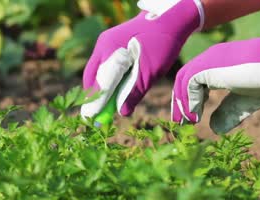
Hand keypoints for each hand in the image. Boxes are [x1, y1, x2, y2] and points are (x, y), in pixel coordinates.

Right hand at [81, 0, 203, 118]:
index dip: (96, 104)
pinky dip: (102, 79)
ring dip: (98, 88)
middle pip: (92, 78)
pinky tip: (111, 88)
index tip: (91, 120)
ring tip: (104, 105)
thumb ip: (134, 93)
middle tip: (97, 115)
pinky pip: (99, 65)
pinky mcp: (106, 43)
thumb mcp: (151, 73)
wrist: (167, 19)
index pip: (101, 85)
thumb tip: (122, 112)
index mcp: (114, 53)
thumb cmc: (161, 45)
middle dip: (93, 97)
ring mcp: (103, 43)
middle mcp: (103, 46)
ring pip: (94, 72)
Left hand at [171, 22, 259, 133]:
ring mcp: (208, 60)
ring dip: (183, 103)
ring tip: (188, 122)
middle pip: (183, 79)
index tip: (191, 118)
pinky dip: (190, 100)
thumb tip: (213, 128)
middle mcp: (210, 58)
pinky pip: (189, 83)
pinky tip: (196, 114)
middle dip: (180, 102)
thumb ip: (228, 112)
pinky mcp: (209, 66)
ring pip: (183, 81)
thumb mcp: (245, 101)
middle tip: (181, 123)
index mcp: (217, 63)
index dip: (190, 99)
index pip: (193, 80)